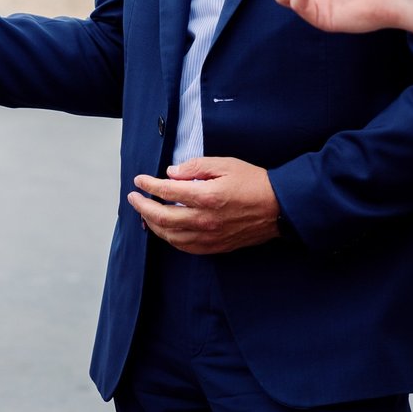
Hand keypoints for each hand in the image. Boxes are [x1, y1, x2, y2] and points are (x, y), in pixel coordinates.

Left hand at [128, 158, 281, 254]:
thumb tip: (171, 173)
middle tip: (133, 198)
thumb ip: (195, 167)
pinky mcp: (215, 246)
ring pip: (170, 236)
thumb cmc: (254, 182)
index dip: (149, 185)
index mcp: (206, 196)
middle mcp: (204, 220)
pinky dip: (170, 238)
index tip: (139, 180)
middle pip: (162, 217)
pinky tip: (165, 230)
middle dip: (143, 207)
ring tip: (145, 213)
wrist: (279, 208)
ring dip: (153, 224)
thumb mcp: (225, 164)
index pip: (167, 191)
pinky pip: (185, 247)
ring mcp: (209, 236)